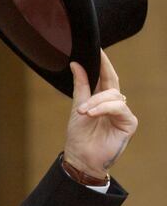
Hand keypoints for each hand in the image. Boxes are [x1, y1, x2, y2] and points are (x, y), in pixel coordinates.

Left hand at [63, 50, 137, 178]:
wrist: (80, 158)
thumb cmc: (79, 136)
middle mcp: (115, 104)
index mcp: (102, 99)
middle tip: (84, 72)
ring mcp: (123, 113)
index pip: (106, 76)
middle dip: (99, 76)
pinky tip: (91, 113)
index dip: (103, 63)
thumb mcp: (77, 107)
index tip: (97, 48)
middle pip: (112, 82)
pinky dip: (104, 108)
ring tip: (83, 111)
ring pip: (113, 96)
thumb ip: (81, 86)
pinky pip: (119, 108)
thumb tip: (76, 64)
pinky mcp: (129, 123)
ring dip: (96, 101)